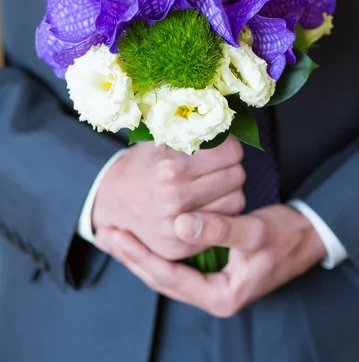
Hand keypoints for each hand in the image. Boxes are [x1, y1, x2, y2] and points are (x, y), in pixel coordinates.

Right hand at [92, 136, 244, 260]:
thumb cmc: (143, 165)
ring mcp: (178, 226)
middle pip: (236, 176)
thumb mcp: (162, 141)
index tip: (222, 146)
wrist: (113, 201)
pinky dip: (221, 211)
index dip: (229, 146)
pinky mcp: (182, 246)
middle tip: (219, 164)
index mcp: (171, 169)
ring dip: (230, 190)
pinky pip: (224, 224)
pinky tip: (207, 201)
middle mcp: (175, 199)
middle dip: (231, 167)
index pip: (230, 152)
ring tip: (212, 183)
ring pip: (236, 201)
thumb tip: (223, 121)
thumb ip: (192, 133)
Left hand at [95, 205, 326, 316]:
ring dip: (141, 254)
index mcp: (220, 295)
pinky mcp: (215, 271)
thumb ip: (218, 229)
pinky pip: (177, 264)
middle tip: (103, 234)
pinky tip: (145, 237)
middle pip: (160, 278)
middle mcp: (213, 295)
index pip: (167, 277)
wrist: (310, 236)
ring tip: (116, 236)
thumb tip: (179, 226)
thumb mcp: (254, 231)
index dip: (138, 254)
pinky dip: (158, 250)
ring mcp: (213, 285)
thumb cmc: (286, 235)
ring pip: (166, 272)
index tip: (114, 234)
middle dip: (131, 256)